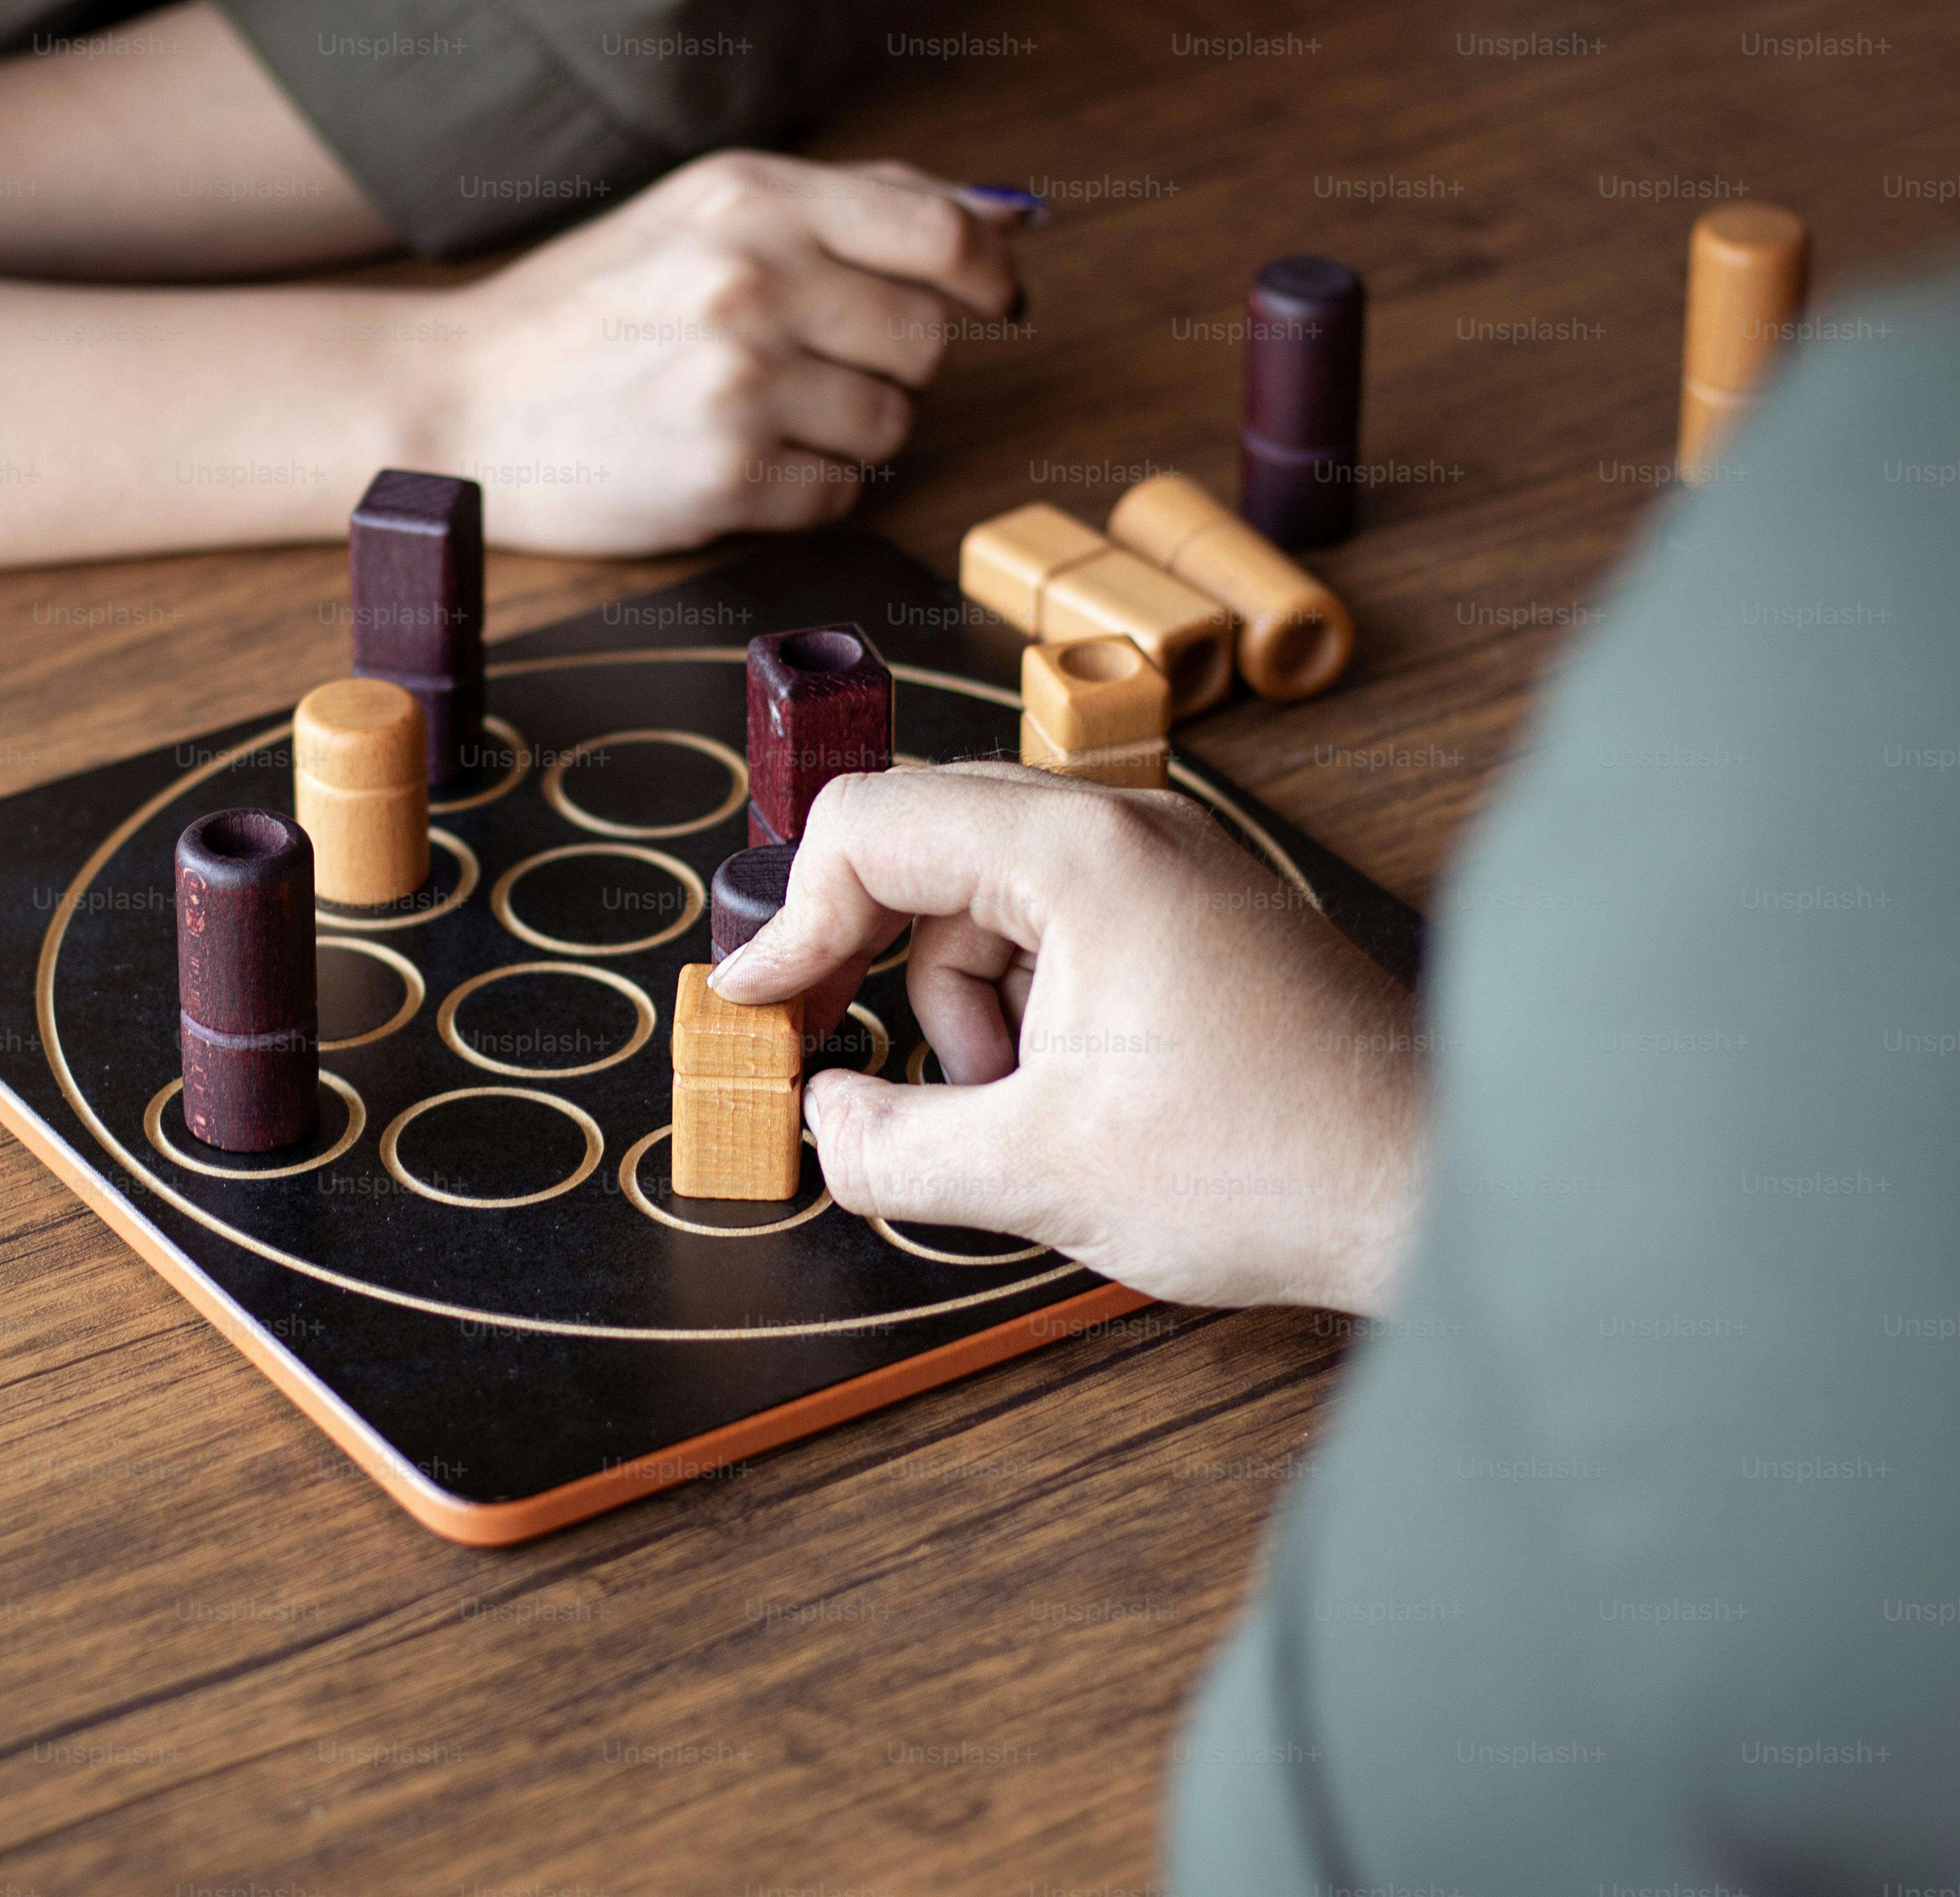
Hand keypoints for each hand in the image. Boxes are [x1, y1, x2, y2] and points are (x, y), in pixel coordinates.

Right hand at [439, 152, 1021, 554]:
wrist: (458, 402)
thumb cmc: (589, 311)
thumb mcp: (705, 215)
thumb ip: (855, 205)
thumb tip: (1007, 219)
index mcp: (752, 200)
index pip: (939, 231)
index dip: (988, 273)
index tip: (993, 298)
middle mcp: (750, 280)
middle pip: (926, 340)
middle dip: (892, 363)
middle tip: (820, 367)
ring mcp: (738, 382)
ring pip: (891, 424)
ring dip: (849, 432)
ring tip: (763, 415)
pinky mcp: (725, 476)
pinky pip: (841, 494)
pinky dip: (807, 489)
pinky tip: (738, 463)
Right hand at [708, 764, 1425, 1312]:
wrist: (1434, 1190)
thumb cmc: (1266, 1165)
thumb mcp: (1037, 1173)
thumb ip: (889, 1145)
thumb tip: (820, 1120)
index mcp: (1082, 854)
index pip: (873, 826)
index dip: (790, 919)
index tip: (754, 1010)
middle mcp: (1130, 830)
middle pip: (927, 847)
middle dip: (867, 958)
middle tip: (826, 1050)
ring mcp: (1173, 869)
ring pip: (990, 903)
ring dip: (962, 1006)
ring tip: (1008, 1112)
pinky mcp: (1199, 920)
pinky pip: (1060, 933)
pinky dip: (1027, 1010)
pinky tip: (1060, 1099)